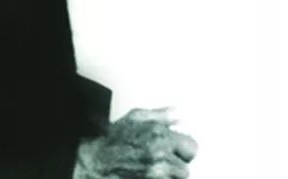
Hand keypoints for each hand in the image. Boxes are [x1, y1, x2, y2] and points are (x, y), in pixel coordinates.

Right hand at [74, 107, 198, 178]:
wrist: (95, 161)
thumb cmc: (112, 139)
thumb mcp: (135, 117)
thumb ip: (161, 115)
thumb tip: (180, 114)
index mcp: (160, 136)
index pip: (192, 147)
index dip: (184, 150)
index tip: (177, 151)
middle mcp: (160, 155)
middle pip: (186, 169)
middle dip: (177, 166)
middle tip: (164, 162)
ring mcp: (155, 173)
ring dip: (169, 176)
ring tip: (155, 169)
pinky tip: (150, 174)